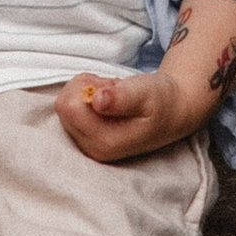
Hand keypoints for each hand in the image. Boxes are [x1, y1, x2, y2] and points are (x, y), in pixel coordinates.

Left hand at [55, 68, 197, 163]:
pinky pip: (71, 108)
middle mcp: (92, 148)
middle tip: (114, 91)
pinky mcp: (84, 138)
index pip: (70, 107)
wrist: (170, 113)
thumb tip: (97, 100)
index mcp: (105, 142)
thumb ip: (122, 98)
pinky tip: (109, 102)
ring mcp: (87, 145)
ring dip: (88, 91)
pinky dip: (87, 97)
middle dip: (86, 88)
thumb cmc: (161, 101)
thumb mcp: (146, 93)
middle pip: (65, 105)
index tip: (112, 88)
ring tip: (114, 96)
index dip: (88, 86)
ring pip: (66, 104)